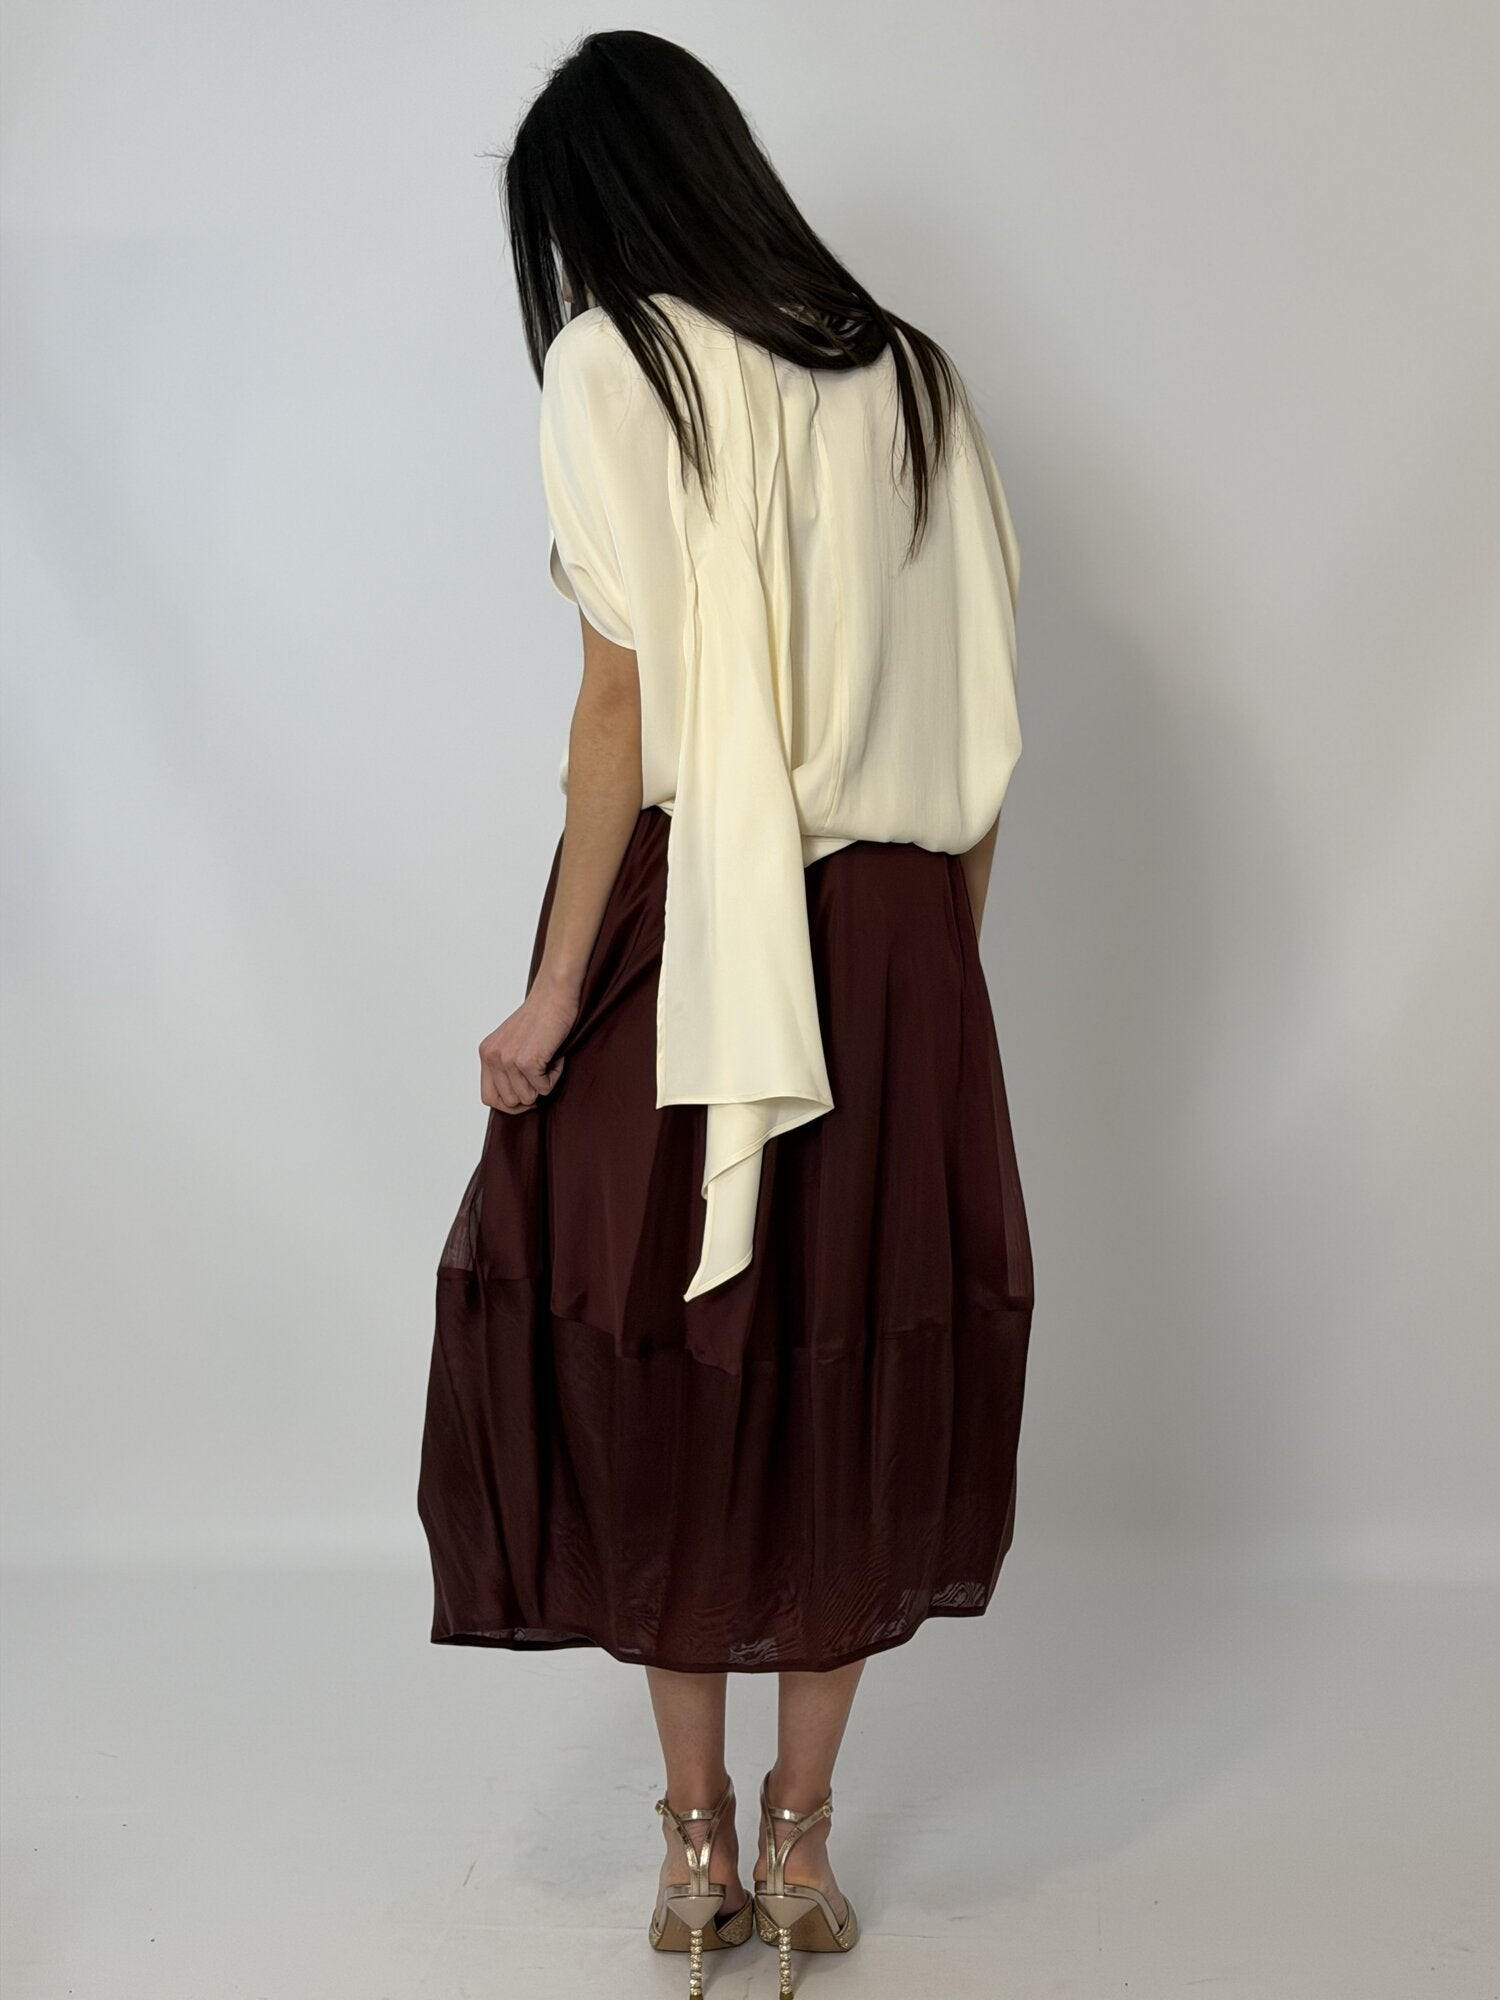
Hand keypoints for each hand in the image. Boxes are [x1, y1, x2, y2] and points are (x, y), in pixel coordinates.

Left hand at [479, 976, 578, 1112]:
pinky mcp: (527, 1061)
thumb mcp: (512, 1042)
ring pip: (527, 1098)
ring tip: (548, 1060)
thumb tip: (514, 1101)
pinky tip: (555, 1056)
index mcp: (486, 1053)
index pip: (489, 1097)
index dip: (509, 1104)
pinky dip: (555, 1076)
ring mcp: (508, 1059)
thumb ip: (506, 1067)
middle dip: (530, 1095)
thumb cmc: (542, 1016)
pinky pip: (544, 1088)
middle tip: (542, 1074)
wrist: (554, 994)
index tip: (527, 1095)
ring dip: (544, 1084)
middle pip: (509, 1102)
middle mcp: (492, 1056)